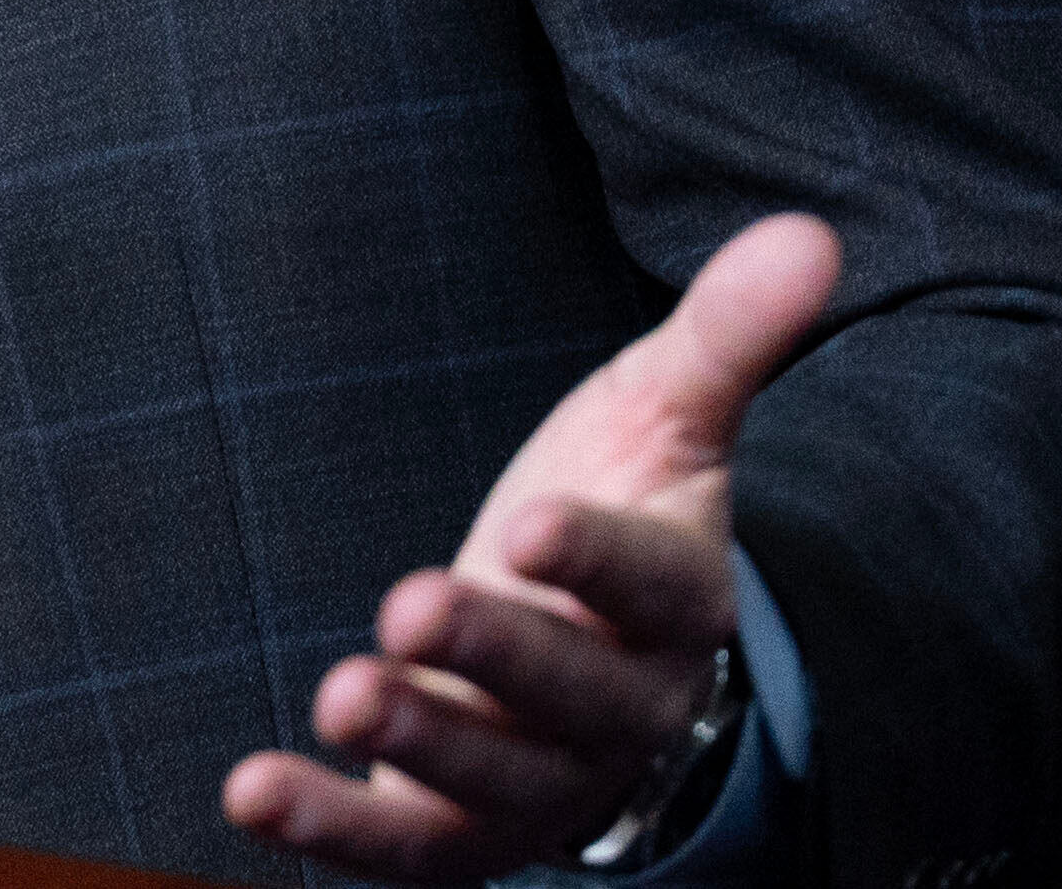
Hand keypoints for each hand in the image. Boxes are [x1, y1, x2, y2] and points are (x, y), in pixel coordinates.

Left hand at [222, 214, 839, 881]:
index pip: (650, 587)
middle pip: (567, 693)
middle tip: (406, 605)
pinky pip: (405, 848)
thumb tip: (810, 233)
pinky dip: (333, 831)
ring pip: (490, 781)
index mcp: (679, 604)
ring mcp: (543, 780)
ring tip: (341, 691)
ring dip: (416, 743)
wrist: (602, 642)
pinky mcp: (463, 829)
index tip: (534, 524)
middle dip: (492, 655)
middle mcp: (621, 709)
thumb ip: (731, 333)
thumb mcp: (671, 410)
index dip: (597, 563)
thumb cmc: (628, 504)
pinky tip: (250, 791)